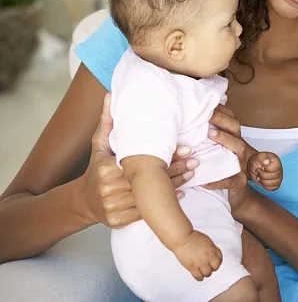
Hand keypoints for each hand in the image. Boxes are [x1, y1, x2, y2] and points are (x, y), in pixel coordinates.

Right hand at [82, 94, 194, 227]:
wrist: (83, 202)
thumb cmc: (95, 169)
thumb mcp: (98, 145)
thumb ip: (107, 122)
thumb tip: (110, 95)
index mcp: (105, 168)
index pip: (141, 162)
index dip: (167, 156)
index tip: (187, 148)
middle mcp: (109, 188)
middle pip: (149, 179)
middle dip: (176, 169)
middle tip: (196, 160)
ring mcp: (113, 206)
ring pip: (150, 197)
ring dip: (175, 186)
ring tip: (193, 173)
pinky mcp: (118, 221)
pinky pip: (145, 214)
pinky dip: (164, 205)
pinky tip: (182, 194)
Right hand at [172, 230, 221, 280]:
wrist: (183, 238)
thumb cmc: (192, 236)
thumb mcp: (206, 241)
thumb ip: (211, 248)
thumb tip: (212, 254)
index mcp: (212, 249)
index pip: (220, 259)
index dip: (217, 261)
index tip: (214, 262)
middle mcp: (208, 257)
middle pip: (215, 267)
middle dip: (212, 267)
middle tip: (208, 266)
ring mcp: (201, 263)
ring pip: (208, 274)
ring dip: (205, 273)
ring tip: (202, 271)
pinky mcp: (193, 267)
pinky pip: (199, 277)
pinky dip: (199, 278)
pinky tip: (198, 275)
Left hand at [205, 105, 251, 214]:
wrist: (235, 194)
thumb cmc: (220, 169)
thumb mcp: (215, 151)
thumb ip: (207, 139)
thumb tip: (189, 121)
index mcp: (233, 140)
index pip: (232, 121)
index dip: (222, 112)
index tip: (208, 105)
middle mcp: (239, 149)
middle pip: (236, 130)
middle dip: (222, 120)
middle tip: (207, 115)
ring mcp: (240, 164)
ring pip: (237, 149)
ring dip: (224, 140)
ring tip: (209, 135)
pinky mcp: (237, 182)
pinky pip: (228, 180)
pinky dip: (216, 180)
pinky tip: (202, 180)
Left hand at [248, 151, 282, 190]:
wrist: (252, 167)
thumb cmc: (256, 161)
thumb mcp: (257, 157)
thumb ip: (262, 157)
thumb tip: (267, 161)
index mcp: (276, 161)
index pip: (275, 168)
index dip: (267, 169)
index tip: (261, 167)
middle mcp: (279, 168)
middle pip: (275, 176)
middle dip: (263, 175)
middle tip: (259, 171)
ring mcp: (278, 176)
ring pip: (275, 183)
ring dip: (264, 181)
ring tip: (260, 177)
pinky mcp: (276, 183)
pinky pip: (274, 188)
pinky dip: (266, 186)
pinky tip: (262, 181)